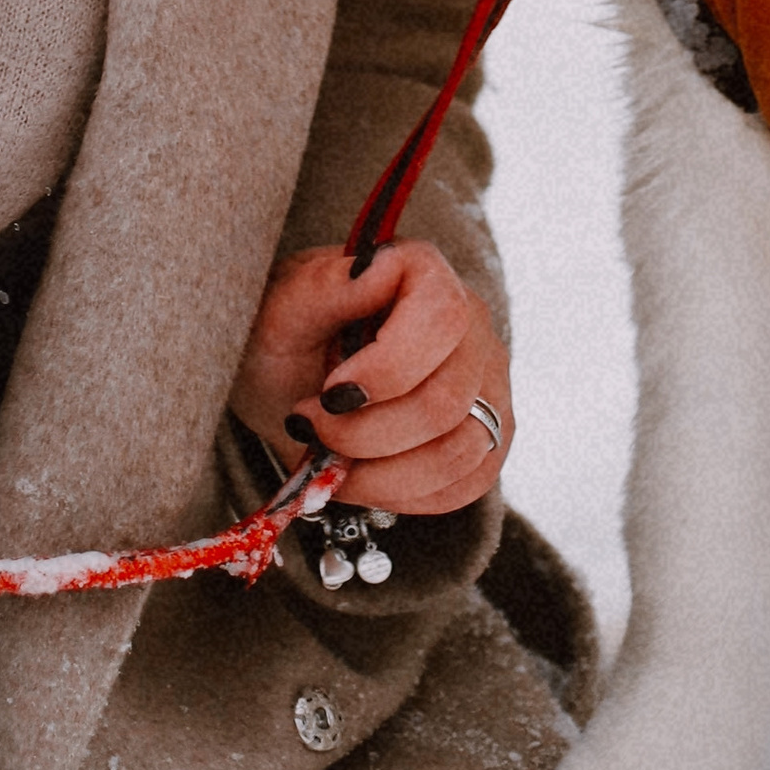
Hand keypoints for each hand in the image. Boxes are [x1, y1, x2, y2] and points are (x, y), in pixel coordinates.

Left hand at [231, 239, 510, 516]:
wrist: (293, 376)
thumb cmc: (286, 334)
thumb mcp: (283, 308)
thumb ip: (324, 288)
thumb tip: (375, 272)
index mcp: (424, 273)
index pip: (441, 319)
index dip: (388, 370)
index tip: (331, 394)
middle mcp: (471, 324)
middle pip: (444, 401)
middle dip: (366, 436)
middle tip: (312, 430)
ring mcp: (486, 382)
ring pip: (460, 451)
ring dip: (383, 476)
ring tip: (334, 461)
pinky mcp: (487, 435)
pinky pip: (466, 484)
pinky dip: (406, 496)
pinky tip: (365, 477)